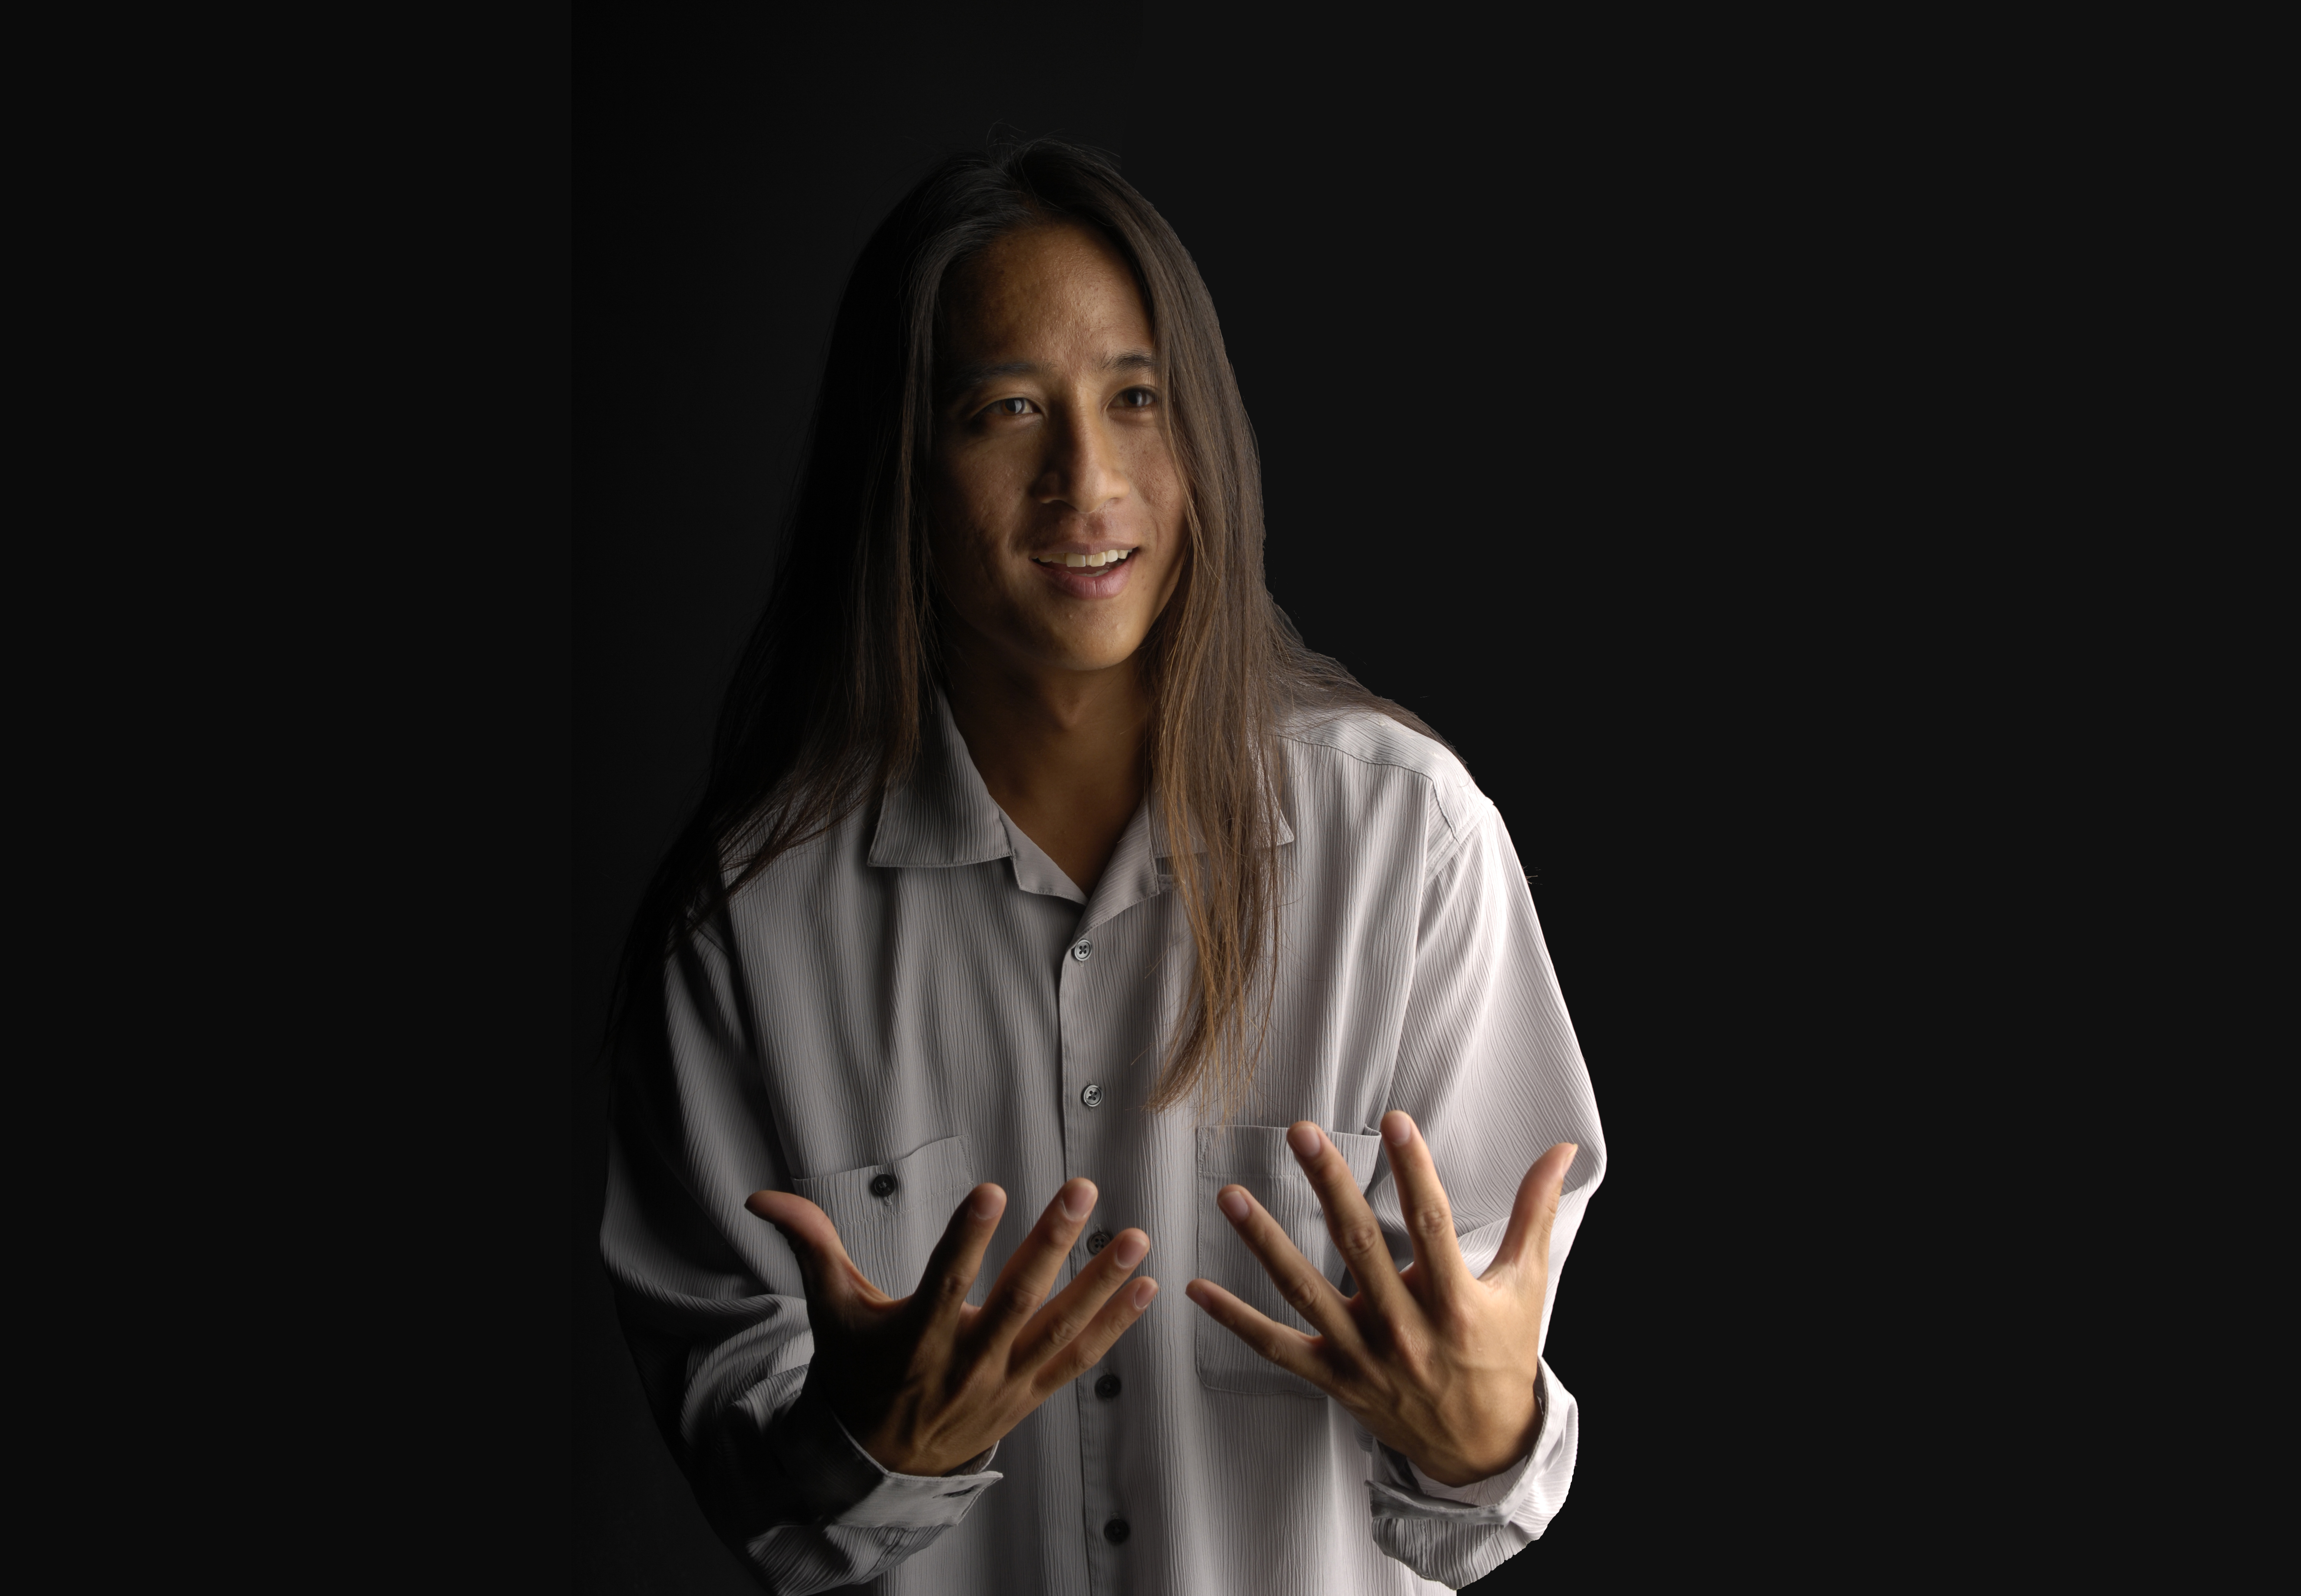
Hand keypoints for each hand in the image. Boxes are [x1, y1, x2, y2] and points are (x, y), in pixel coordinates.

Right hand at [746, 1177, 1155, 1475]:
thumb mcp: (829, 1311)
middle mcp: (963, 1364)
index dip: (966, 1238)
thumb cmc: (855, 1372)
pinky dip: (1113, 1327)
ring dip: (1100, 1284)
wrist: (877, 1463)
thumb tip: (760, 1196)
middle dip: (1052, 1243)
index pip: (944, 1284)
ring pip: (1057, 1330)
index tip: (991, 1190)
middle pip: (1014, 1300)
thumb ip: (808, 1246)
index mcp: (913, 1340)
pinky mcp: (1027, 1397)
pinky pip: (1077, 1362)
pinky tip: (1145, 1289)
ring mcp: (1002, 1385)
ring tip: (1136, 1238)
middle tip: (1082, 1191)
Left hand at [1186, 1113, 1575, 1485]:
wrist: (1482, 1448)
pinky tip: (1196, 1288)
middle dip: (1329, 1185)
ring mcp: (1364, 1357)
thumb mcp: (1525, 1287)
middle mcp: (1406, 1330)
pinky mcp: (1335, 1379)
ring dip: (1265, 1244)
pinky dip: (1235, 1320)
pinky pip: (1277, 1348)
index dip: (1414, 1170)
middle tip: (1300, 1133)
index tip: (1394, 1121)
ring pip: (1307, 1293)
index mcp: (1456, 1304)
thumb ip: (1535, 1215)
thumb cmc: (1502, 1356)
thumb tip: (1562, 1152)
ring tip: (1232, 1197)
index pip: (1432, 1224)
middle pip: (1360, 1247)